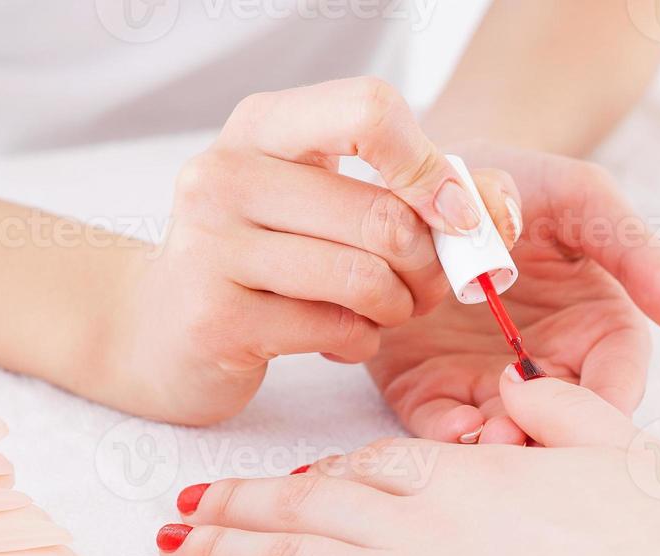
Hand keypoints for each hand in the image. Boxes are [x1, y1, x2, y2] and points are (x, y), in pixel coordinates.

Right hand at [97, 77, 520, 425]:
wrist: (159, 331)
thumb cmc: (264, 261)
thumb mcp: (330, 204)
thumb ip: (420, 194)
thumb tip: (500, 211)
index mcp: (263, 127)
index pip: (369, 110)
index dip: (431, 168)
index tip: (456, 216)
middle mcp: (226, 173)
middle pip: (381, 214)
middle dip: (428, 265)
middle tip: (426, 287)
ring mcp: (212, 246)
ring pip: (363, 277)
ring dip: (398, 308)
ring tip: (383, 312)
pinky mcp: (216, 318)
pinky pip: (335, 330)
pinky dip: (360, 342)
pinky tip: (340, 337)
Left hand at [156, 371, 659, 555]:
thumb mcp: (625, 453)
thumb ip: (565, 408)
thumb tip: (520, 380)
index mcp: (470, 475)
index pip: (372, 468)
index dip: (318, 474)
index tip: (283, 482)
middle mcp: (419, 526)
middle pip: (308, 506)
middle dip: (242, 504)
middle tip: (188, 506)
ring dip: (221, 553)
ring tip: (172, 551)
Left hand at [366, 140, 659, 444]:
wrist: (422, 182)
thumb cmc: (514, 183)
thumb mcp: (583, 201)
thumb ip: (640, 254)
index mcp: (596, 326)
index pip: (618, 379)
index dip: (608, 403)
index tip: (593, 411)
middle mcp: (547, 365)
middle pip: (563, 423)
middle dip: (551, 436)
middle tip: (532, 430)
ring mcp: (487, 382)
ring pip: (505, 435)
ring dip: (502, 445)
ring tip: (489, 435)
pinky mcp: (432, 389)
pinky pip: (443, 426)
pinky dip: (449, 436)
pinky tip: (453, 428)